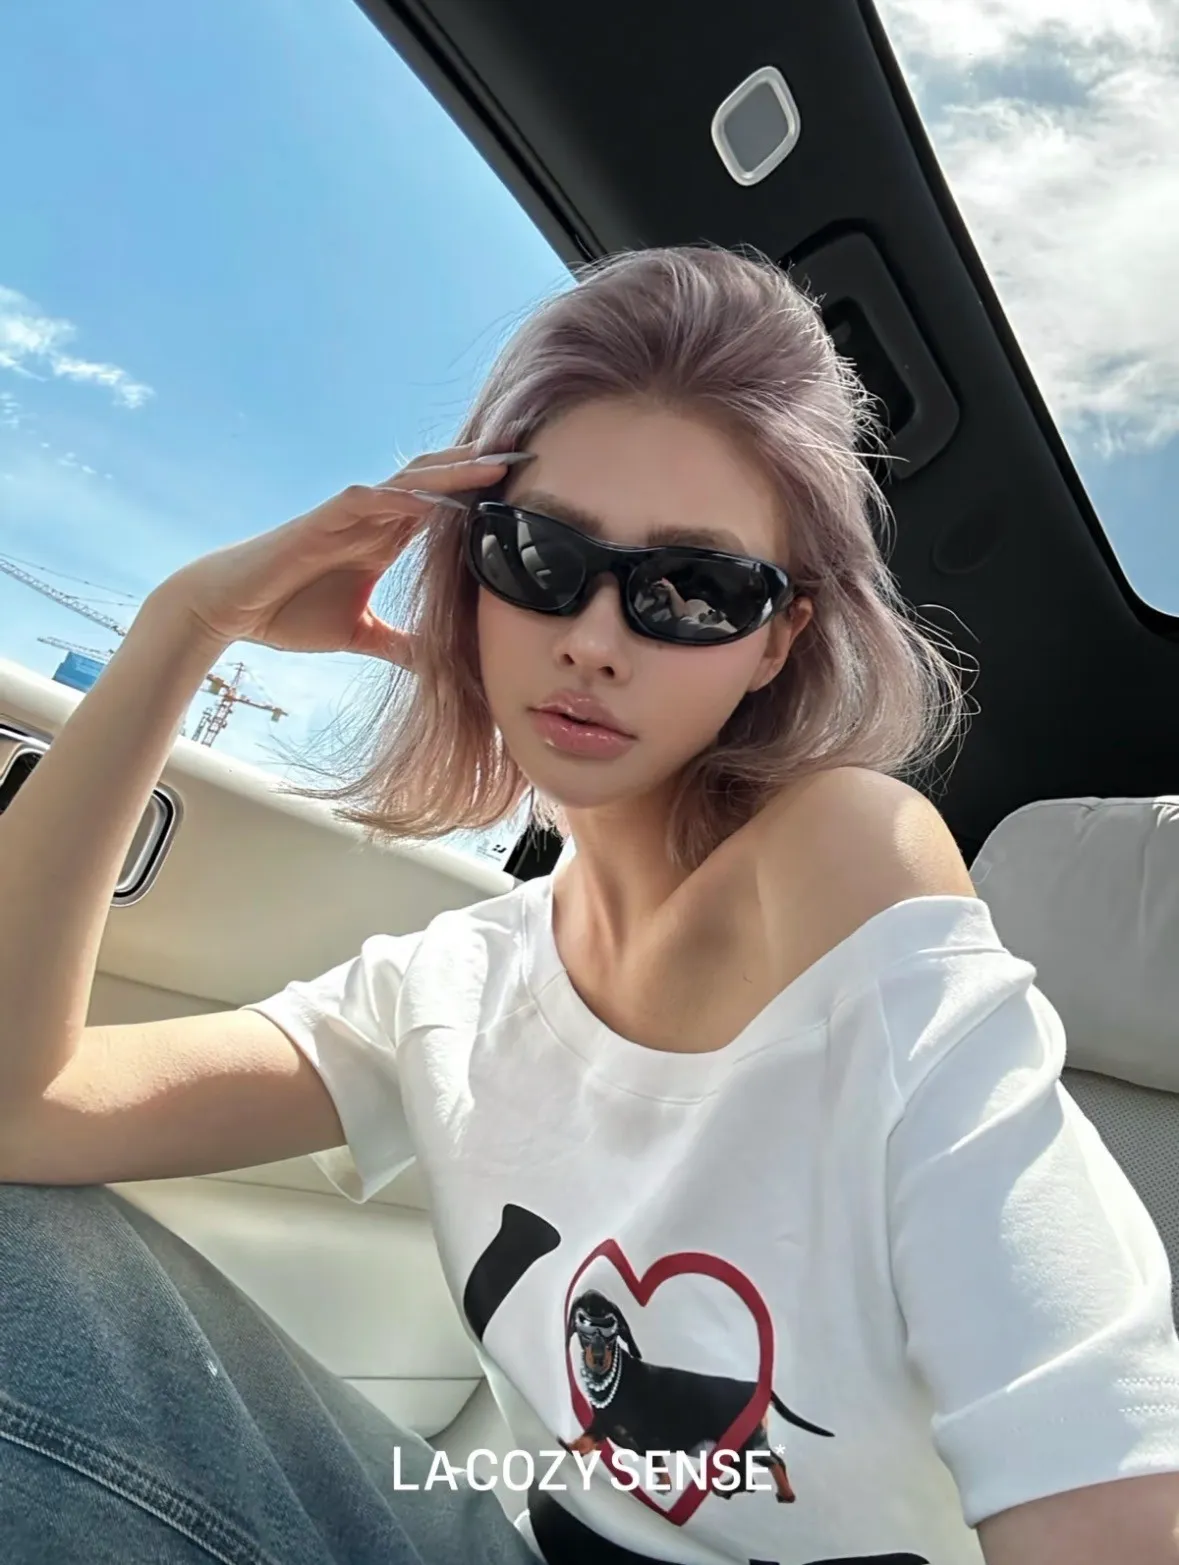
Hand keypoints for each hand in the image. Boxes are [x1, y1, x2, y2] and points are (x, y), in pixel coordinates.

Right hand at [151, 444, 525, 668]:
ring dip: (448, 473)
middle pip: (436, 483)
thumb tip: (436, 665)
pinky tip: (429, 499)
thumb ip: (400, 644)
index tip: (529, 496)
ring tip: (491, 464)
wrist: (231, 608)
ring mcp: (348, 515)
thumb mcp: (361, 635)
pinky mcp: (321, 521)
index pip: (444, 509)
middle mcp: (372, 518)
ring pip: (407, 481)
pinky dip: (398, 498)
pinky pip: (365, 501)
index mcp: (385, 538)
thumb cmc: (289, 613)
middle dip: (478, 471)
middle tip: (527, 460)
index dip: (483, 499)